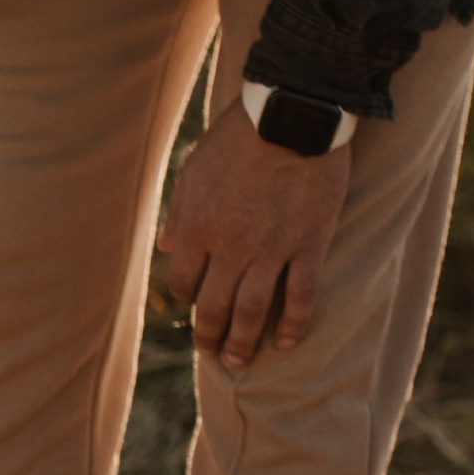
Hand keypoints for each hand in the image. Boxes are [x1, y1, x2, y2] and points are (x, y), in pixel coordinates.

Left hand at [159, 103, 352, 370]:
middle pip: (214, 307)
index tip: (193, 306)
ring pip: (252, 312)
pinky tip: (287, 342)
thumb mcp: (194, 168)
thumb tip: (165, 248)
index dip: (186, 299)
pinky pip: (300, 296)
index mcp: (197, 228)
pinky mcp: (308, 245)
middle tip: (212, 353)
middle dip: (209, 336)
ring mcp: (270, 250)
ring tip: (240, 361)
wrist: (292, 114)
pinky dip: (294, 324)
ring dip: (243, 342)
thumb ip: (179, 212)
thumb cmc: (239, 136)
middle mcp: (229, 247)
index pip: (182, 282)